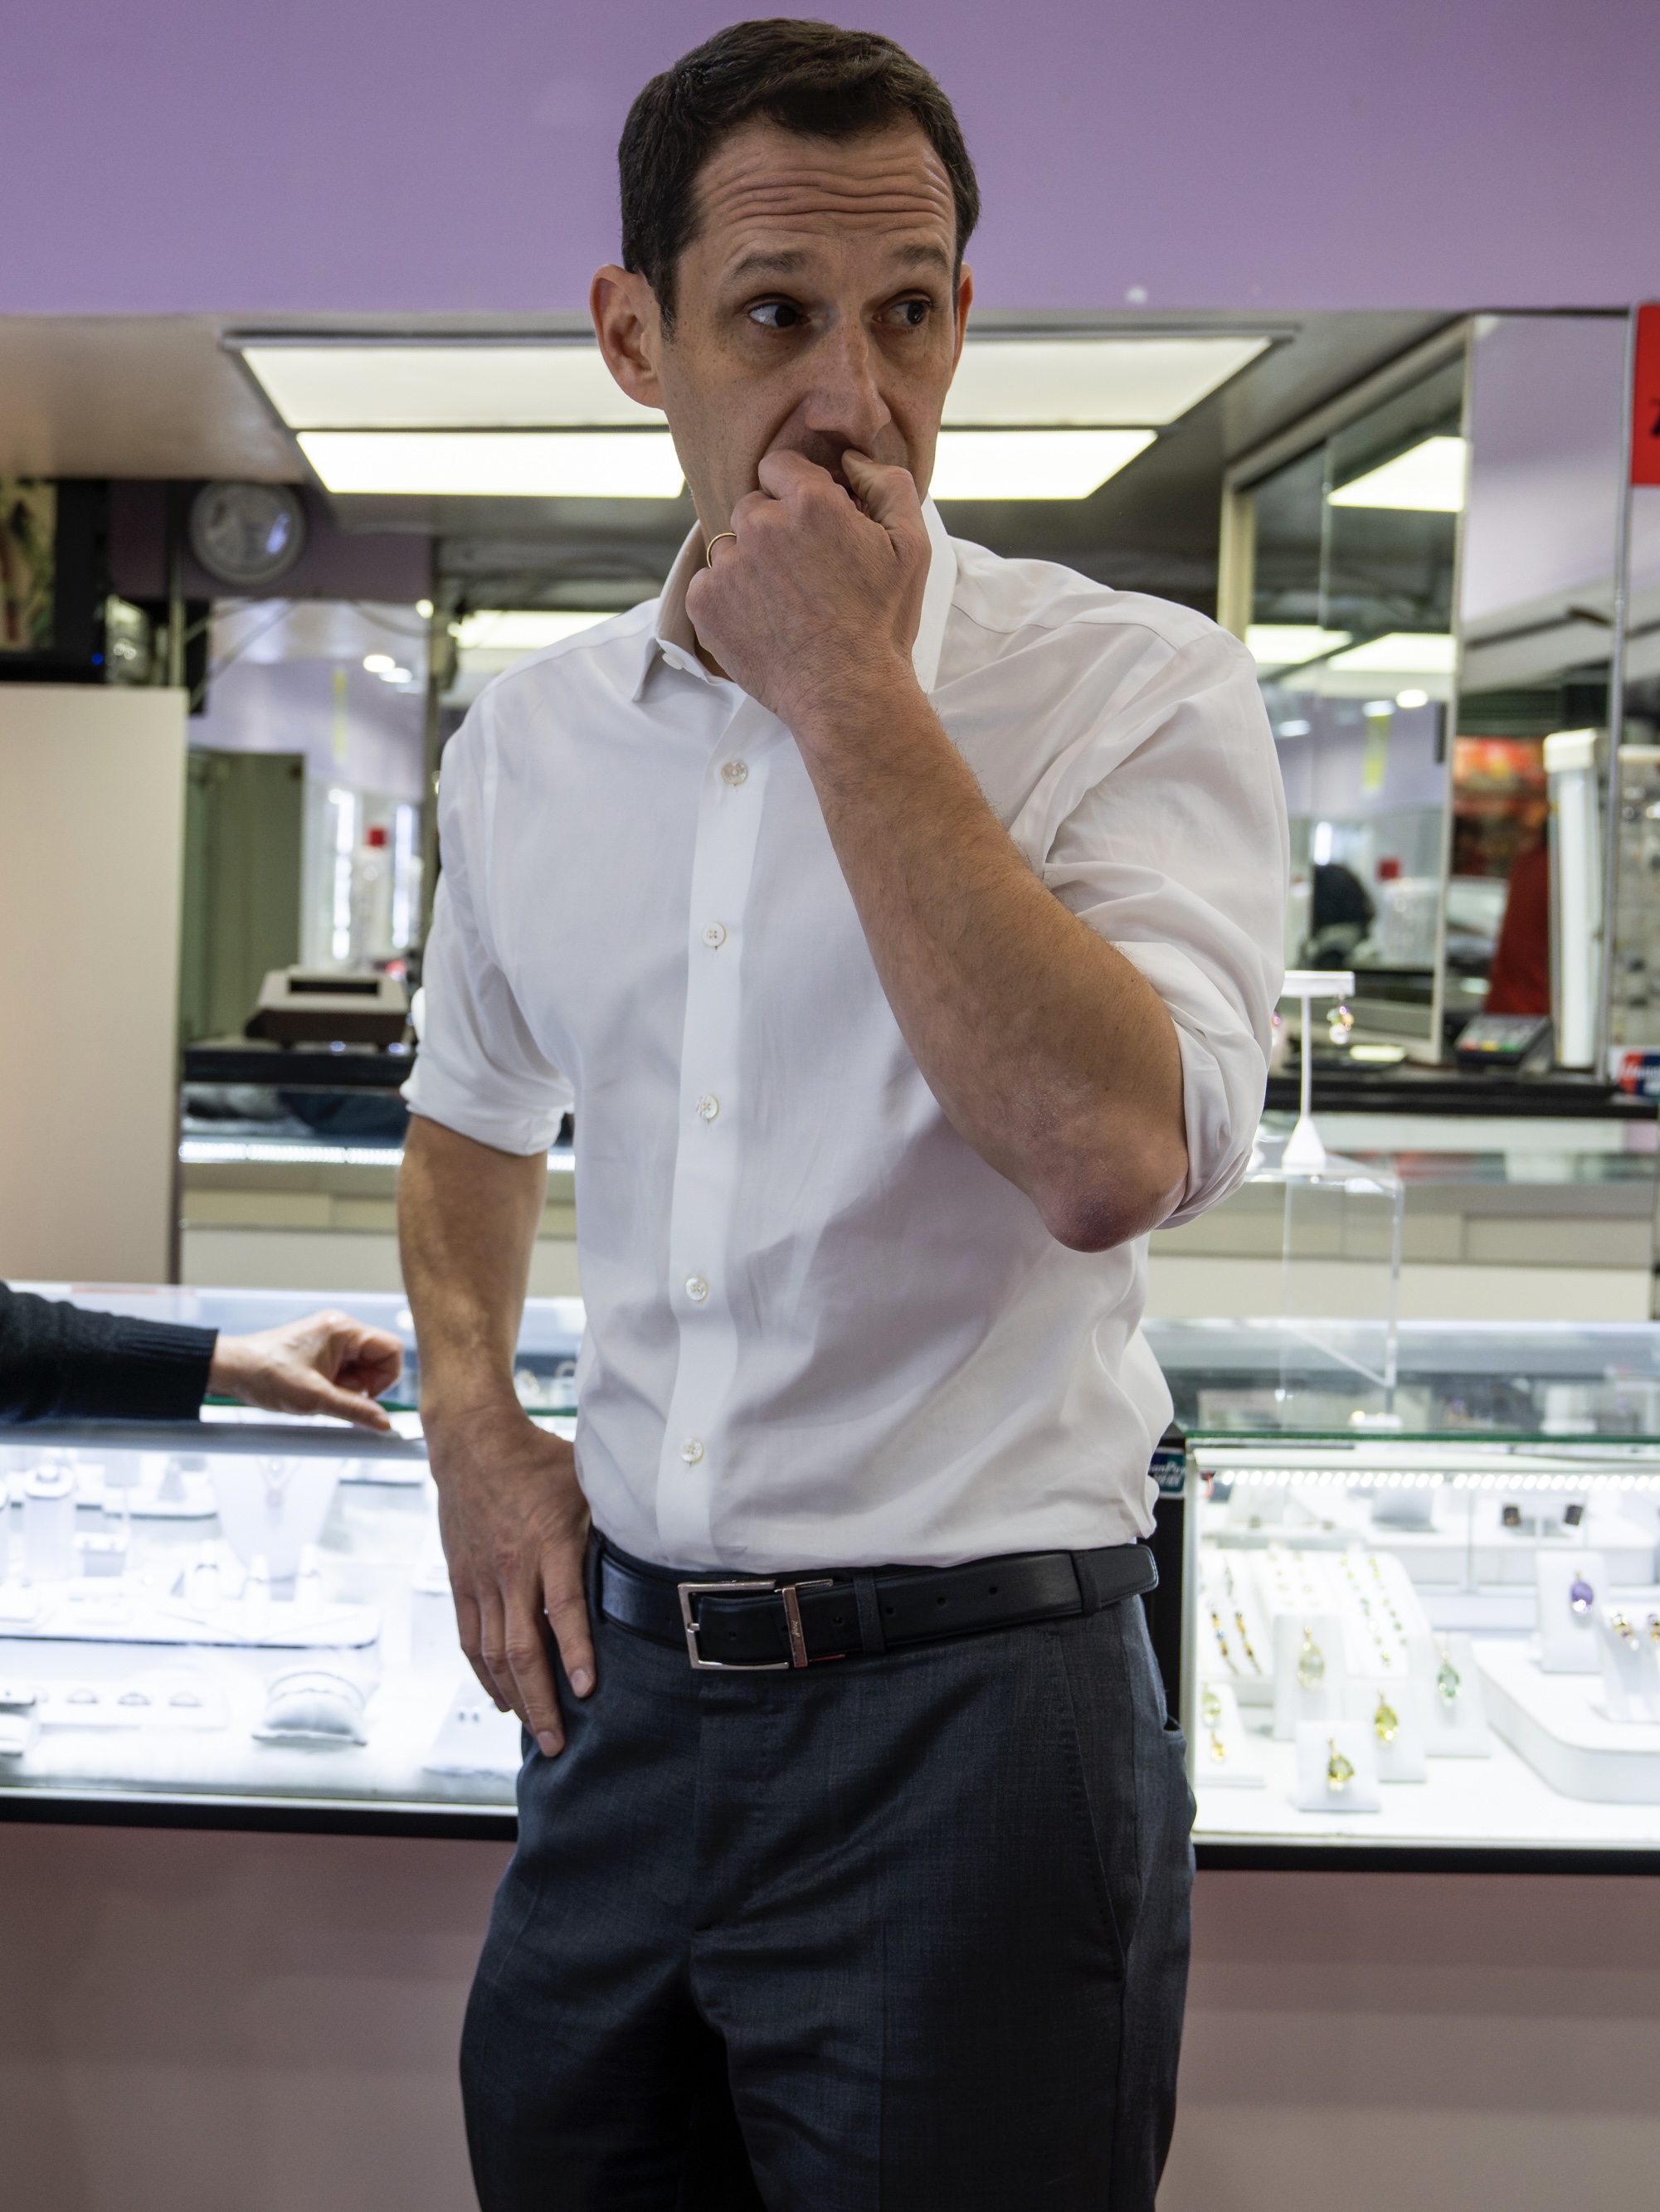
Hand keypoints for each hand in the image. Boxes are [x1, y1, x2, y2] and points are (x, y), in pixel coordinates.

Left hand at [208, 1309, 402, 1430]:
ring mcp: (330, 1339)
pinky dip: (337, 1385)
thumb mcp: (315, 1398)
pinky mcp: (321, 1351)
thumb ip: (355, 1410)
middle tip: (338, 1396)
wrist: (231, 1370)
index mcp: (344, 1329)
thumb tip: (384, 1423)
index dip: (386, 1378)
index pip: (391, 1349)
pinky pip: (345, 1369)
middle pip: (378, 1359)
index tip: (366, 1396)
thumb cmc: (266, 1374)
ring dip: (348, 1387)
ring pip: (361, 1368)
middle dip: (364, 1384)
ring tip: (321, 1394)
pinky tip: (317, 1391)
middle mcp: (340, 1329)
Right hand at [426, 1410, 593, 1755]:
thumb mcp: (587, 1482)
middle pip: (522, 1648)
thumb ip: (616, 1519)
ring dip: (514, 1698)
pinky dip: (484, 1674)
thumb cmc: (540, 1461)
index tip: (588, 1690)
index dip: (576, 1651)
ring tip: (535, 1731)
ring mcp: (482, 1578)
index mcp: (549, 1542)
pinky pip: (470, 1638)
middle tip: (558, 1743)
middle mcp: (511, 1567)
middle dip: (541, 1701)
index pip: (562, 1607)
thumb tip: (665, 1541)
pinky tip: (501, 1699)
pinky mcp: (462, 1581)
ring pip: (493, 1653)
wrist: (472, 1443)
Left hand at [683, 448, 930, 733]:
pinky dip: (730, 599)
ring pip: (730, 546)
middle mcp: (760, 525)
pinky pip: (709, 584)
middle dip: (774, 528)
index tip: (812, 525)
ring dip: (751, 565)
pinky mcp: (704, 602)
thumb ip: (888, 483)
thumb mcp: (911, 545)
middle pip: (753, 505)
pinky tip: (764, 622)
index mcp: (809, 502)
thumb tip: (852, 459)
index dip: (797, 492)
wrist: (846, 695)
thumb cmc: (882, 624)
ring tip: (786, 604)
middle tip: (804, 572)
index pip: (779, 466)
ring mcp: (728, 565)